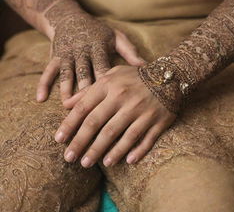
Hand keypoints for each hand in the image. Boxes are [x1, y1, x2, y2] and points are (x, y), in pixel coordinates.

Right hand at [36, 13, 144, 103]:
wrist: (70, 18)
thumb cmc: (98, 31)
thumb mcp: (116, 37)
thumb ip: (130, 52)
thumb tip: (146, 67)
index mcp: (99, 47)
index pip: (103, 67)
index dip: (106, 83)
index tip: (111, 100)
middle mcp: (82, 51)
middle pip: (84, 73)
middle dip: (86, 90)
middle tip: (90, 109)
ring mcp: (67, 54)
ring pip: (67, 73)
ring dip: (66, 89)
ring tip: (67, 106)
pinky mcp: (55, 56)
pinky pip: (48, 71)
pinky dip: (43, 84)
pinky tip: (40, 99)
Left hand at [54, 65, 180, 166]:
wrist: (169, 76)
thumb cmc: (135, 77)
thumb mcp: (111, 76)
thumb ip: (89, 90)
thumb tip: (66, 104)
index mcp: (110, 85)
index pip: (84, 108)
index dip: (70, 125)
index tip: (59, 140)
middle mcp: (124, 98)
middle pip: (98, 125)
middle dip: (81, 143)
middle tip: (70, 158)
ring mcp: (142, 111)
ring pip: (120, 136)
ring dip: (104, 152)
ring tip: (91, 163)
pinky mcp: (158, 120)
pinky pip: (145, 139)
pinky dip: (136, 151)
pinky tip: (126, 161)